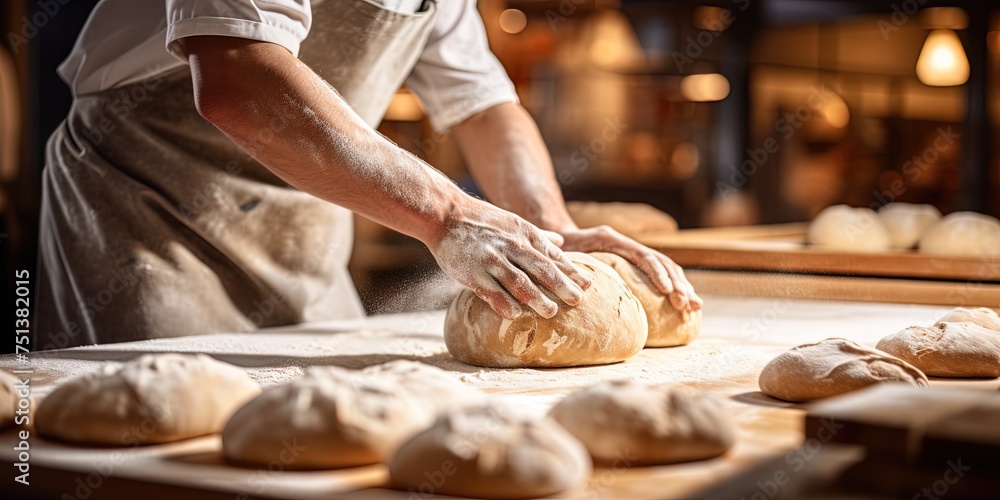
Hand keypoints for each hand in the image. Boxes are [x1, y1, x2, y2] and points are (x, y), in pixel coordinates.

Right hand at [428, 199, 593, 319]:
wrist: (446, 214)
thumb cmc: (482, 220)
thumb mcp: (514, 222)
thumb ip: (538, 236)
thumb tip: (563, 243)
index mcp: (524, 234)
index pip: (553, 256)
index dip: (571, 271)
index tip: (588, 285)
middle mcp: (511, 246)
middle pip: (542, 269)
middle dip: (562, 286)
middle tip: (578, 301)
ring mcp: (491, 259)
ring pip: (519, 282)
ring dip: (537, 298)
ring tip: (552, 312)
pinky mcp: (472, 272)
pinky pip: (491, 291)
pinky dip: (504, 303)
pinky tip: (515, 315)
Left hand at [558, 225, 702, 310]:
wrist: (558, 234)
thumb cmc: (557, 246)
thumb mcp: (561, 252)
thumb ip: (570, 264)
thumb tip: (580, 285)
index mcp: (612, 239)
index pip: (643, 256)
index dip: (658, 273)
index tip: (669, 292)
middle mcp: (626, 244)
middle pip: (660, 262)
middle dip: (677, 284)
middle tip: (687, 305)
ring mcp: (632, 253)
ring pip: (665, 267)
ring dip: (682, 286)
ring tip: (694, 307)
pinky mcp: (634, 263)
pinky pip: (660, 274)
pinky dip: (675, 287)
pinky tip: (686, 302)